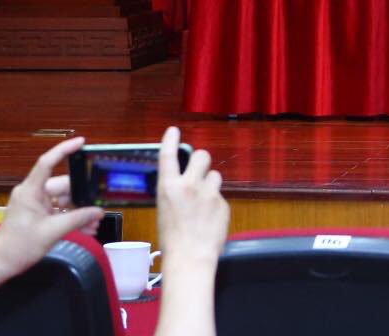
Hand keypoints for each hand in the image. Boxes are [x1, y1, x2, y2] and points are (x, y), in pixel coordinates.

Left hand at [0, 136, 104, 279]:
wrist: (0, 265)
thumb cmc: (20, 246)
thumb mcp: (52, 232)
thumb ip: (78, 219)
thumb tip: (99, 212)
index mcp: (30, 191)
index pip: (47, 162)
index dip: (64, 150)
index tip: (82, 142)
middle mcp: (32, 193)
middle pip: (63, 186)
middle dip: (82, 197)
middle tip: (99, 206)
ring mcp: (34, 205)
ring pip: (63, 201)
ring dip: (78, 212)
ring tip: (94, 224)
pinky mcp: (36, 215)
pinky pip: (58, 211)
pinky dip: (70, 218)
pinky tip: (86, 229)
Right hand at [151, 127, 228, 335]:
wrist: (190, 258)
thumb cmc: (172, 240)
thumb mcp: (165, 211)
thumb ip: (176, 193)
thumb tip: (185, 185)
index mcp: (168, 188)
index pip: (169, 156)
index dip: (171, 141)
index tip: (174, 130)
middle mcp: (189, 185)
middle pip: (202, 155)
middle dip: (201, 159)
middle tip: (199, 169)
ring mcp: (209, 193)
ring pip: (215, 175)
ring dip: (210, 184)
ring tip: (203, 203)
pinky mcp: (223, 203)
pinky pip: (220, 197)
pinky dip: (216, 205)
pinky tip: (210, 220)